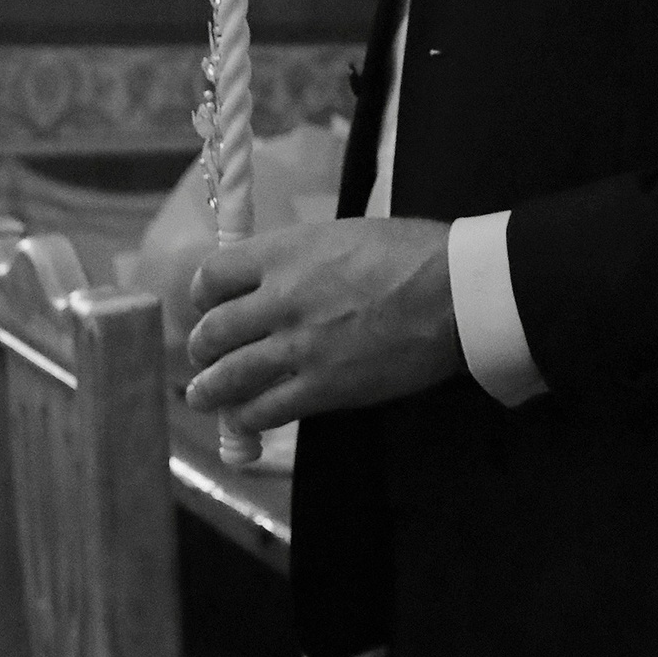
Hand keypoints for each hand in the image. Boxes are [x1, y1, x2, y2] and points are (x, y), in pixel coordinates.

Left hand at [185, 218, 457, 427]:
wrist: (456, 291)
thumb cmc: (413, 253)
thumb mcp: (344, 235)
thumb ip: (300, 259)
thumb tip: (276, 281)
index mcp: (286, 252)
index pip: (212, 276)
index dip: (203, 296)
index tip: (209, 307)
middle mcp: (281, 298)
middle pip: (210, 332)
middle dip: (201, 349)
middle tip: (205, 357)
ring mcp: (299, 347)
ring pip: (225, 378)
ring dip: (208, 391)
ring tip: (206, 395)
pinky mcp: (322, 388)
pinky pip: (263, 411)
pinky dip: (246, 420)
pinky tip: (246, 421)